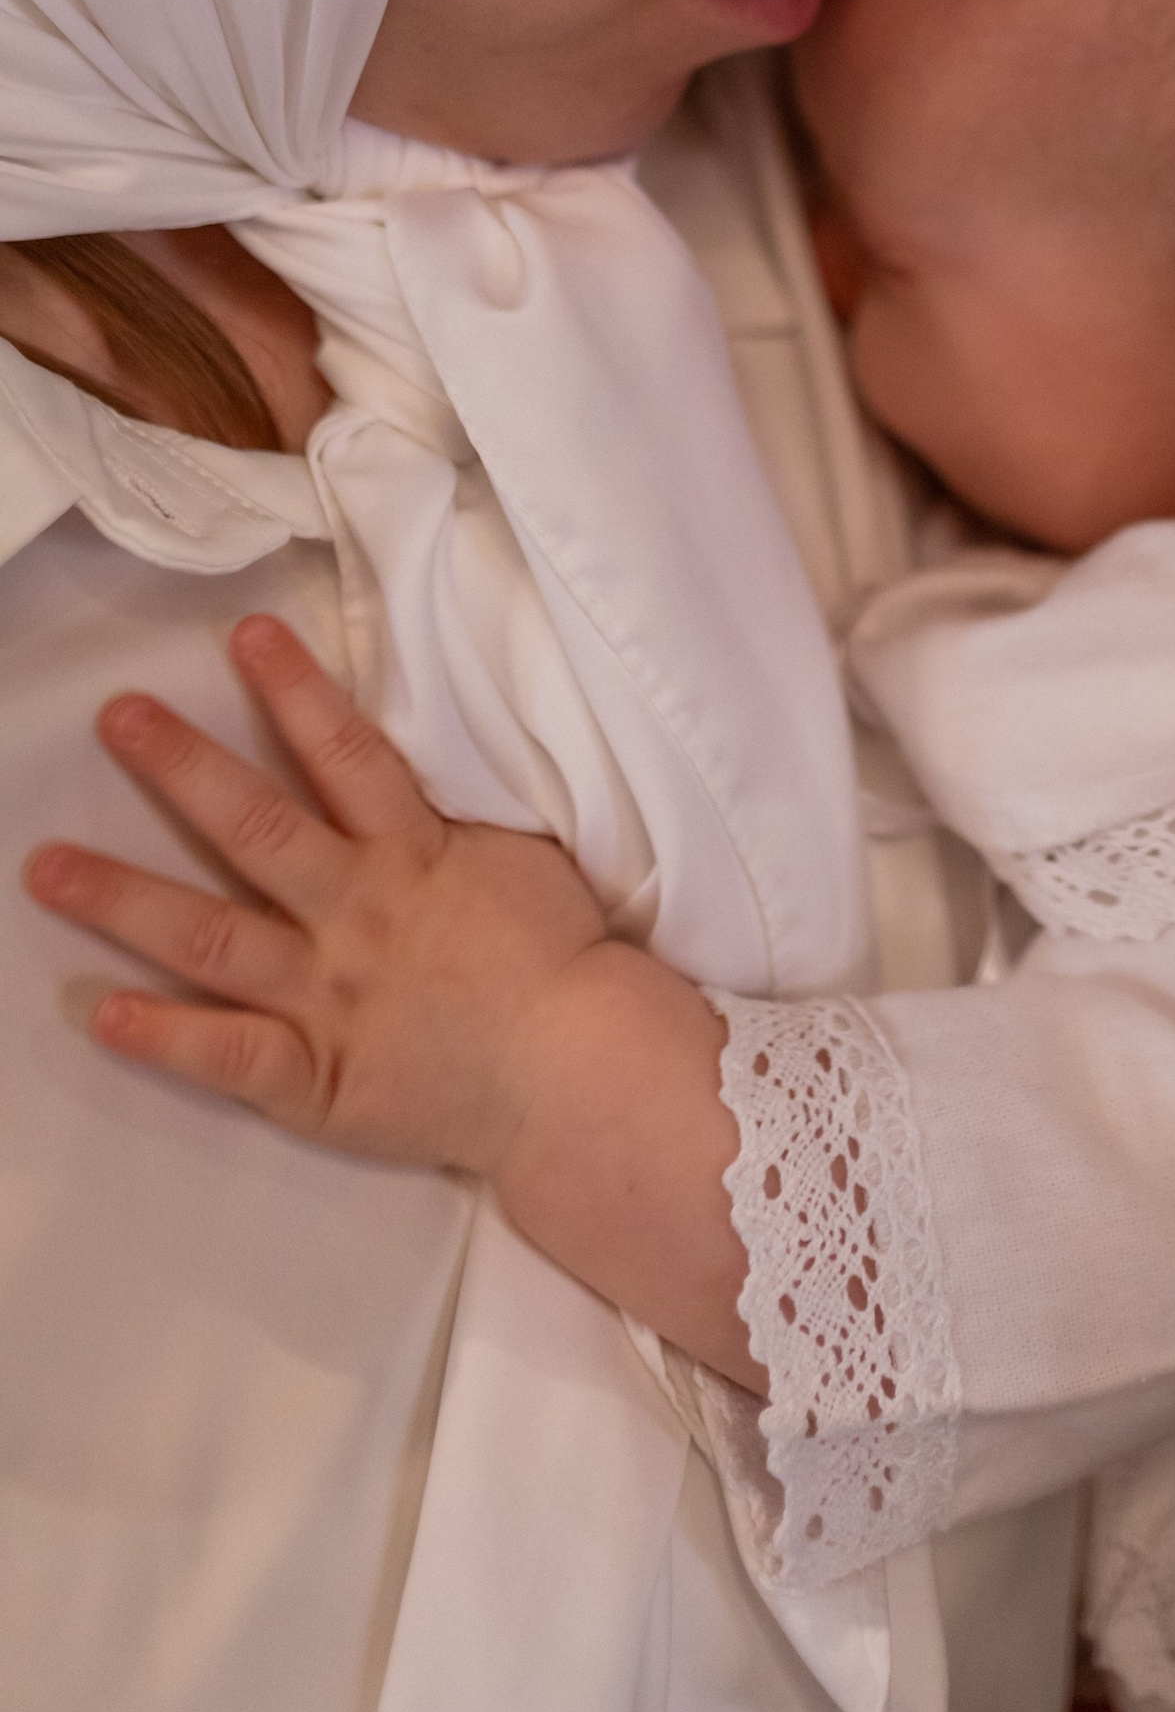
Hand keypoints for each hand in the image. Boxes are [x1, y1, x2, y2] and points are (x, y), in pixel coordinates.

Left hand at [25, 616, 758, 1375]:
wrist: (583, 1073)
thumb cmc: (564, 962)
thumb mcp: (520, 861)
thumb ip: (452, 825)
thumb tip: (405, 776)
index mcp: (416, 855)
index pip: (347, 754)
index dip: (295, 691)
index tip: (244, 634)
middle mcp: (359, 915)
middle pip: (256, 831)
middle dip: (181, 768)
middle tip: (118, 717)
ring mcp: (331, 997)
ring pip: (213, 937)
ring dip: (125, 899)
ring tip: (47, 867)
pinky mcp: (320, 1077)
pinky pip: (231, 1054)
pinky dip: (165, 1037)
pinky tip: (102, 1015)